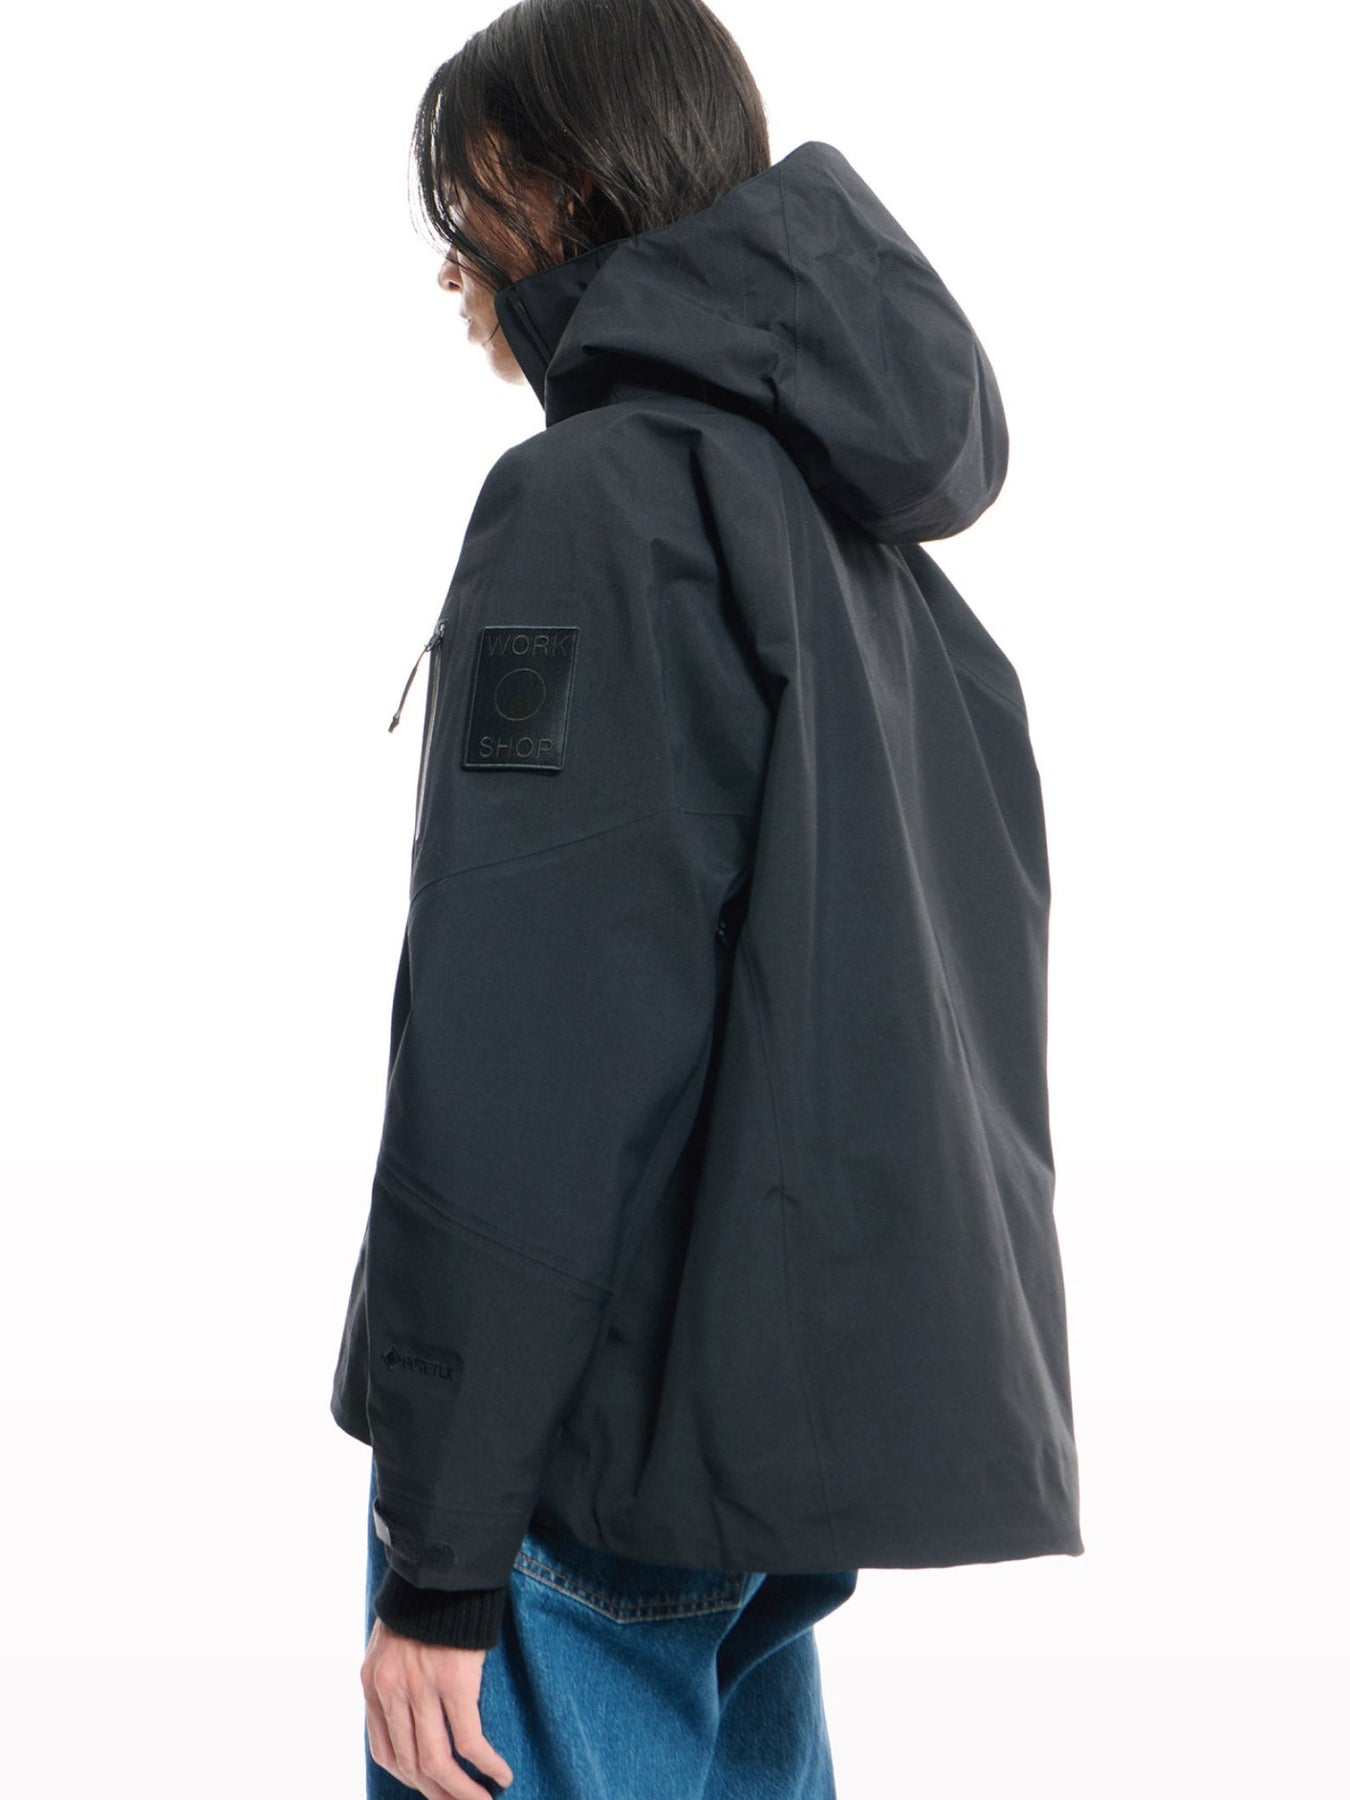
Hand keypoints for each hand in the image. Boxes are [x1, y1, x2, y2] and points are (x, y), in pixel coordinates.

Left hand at [362, 1616, 514, 1798]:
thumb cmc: (424, 1599)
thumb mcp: (392, 1641)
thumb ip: (394, 1678)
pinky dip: (486, 1764)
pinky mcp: (454, 1681)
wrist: (442, 1563)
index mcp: (373, 1683)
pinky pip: (469, 1740)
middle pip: (412, 1764)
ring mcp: (421, 1688)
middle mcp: (391, 1691)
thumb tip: (411, 1714)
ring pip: (438, 1762)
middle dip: (439, 1793)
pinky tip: (502, 1773)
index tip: (434, 1788)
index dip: (410, 1778)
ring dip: (462, 1791)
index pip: (385, 1751)